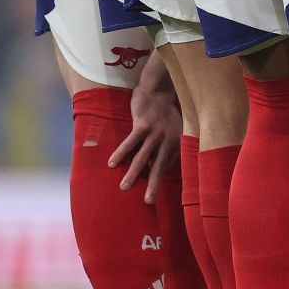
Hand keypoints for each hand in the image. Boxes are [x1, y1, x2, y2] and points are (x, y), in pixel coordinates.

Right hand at [110, 54, 181, 203]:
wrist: (161, 87)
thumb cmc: (165, 108)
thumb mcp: (175, 126)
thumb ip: (170, 143)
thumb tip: (162, 160)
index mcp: (177, 142)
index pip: (166, 165)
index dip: (159, 179)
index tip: (153, 194)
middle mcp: (169, 140)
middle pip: (159, 167)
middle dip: (153, 185)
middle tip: (148, 201)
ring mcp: (156, 133)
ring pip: (143, 157)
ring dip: (133, 173)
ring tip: (124, 187)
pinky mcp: (143, 125)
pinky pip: (130, 142)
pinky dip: (121, 153)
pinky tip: (112, 164)